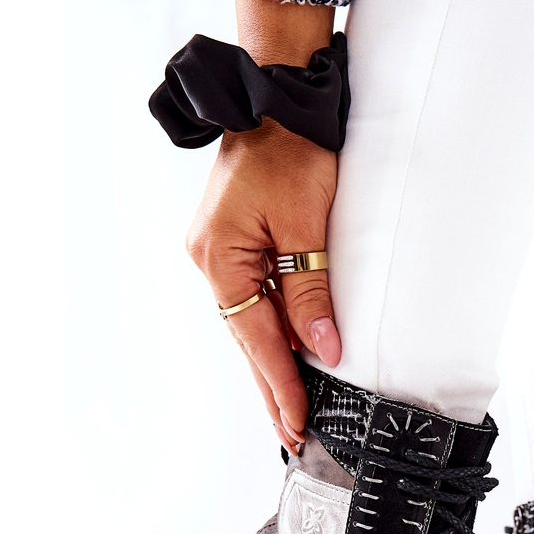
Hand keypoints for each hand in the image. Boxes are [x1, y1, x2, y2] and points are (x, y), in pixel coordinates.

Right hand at [185, 0, 339, 453]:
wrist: (277, 98)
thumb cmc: (291, 150)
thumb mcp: (306, 225)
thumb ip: (310, 290)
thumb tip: (321, 348)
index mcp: (220, 258)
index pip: (256, 339)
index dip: (281, 383)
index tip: (299, 421)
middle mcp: (211, 261)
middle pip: (246, 340)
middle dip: (271, 389)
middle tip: (292, 435)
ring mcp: (218, 253)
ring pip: (249, 324)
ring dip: (271, 366)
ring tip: (290, 410)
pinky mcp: (234, 244)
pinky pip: (253, 301)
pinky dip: (271, 333)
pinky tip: (284, 360)